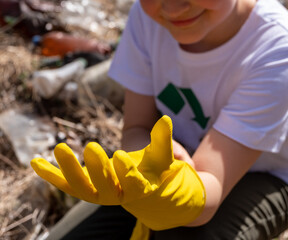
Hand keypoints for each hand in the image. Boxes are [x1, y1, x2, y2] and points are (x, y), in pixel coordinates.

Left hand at [31, 115, 205, 229]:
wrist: (139, 181)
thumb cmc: (152, 167)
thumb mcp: (161, 154)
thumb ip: (163, 139)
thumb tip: (166, 119)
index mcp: (139, 188)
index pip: (134, 184)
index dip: (127, 172)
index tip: (121, 154)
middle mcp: (117, 195)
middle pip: (104, 188)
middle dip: (97, 168)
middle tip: (91, 146)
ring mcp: (97, 194)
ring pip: (81, 187)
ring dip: (68, 169)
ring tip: (60, 147)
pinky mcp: (83, 188)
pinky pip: (64, 184)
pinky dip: (50, 174)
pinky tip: (35, 162)